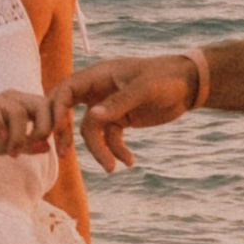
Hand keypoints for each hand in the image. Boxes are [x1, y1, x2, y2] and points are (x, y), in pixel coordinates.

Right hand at [0, 83, 58, 157]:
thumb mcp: (6, 145)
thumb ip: (27, 146)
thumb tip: (48, 146)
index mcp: (23, 106)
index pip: (50, 109)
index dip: (54, 127)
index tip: (43, 146)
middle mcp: (13, 99)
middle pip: (41, 105)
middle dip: (43, 128)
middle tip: (33, 146)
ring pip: (18, 112)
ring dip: (18, 136)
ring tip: (12, 153)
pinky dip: (0, 128)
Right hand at [58, 53, 200, 175]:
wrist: (189, 85)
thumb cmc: (166, 78)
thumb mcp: (144, 89)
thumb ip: (118, 103)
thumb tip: (91, 116)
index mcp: (99, 75)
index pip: (66, 90)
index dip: (56, 109)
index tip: (54, 130)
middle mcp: (98, 90)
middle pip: (68, 110)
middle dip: (64, 132)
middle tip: (62, 153)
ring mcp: (108, 106)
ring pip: (91, 131)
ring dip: (99, 150)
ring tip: (112, 168)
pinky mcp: (120, 120)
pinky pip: (109, 139)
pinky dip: (116, 151)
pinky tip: (130, 161)